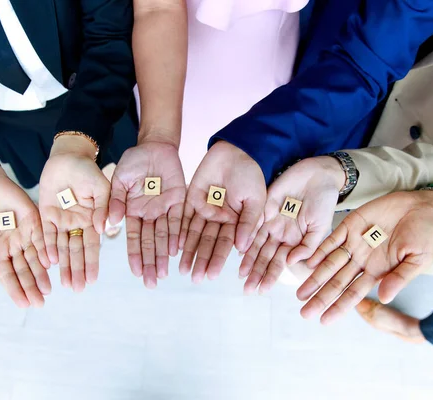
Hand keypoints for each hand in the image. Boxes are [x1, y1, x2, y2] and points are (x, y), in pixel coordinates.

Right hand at [0, 161, 50, 307]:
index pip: (8, 275)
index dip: (15, 290)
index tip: (22, 304)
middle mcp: (13, 247)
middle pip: (24, 271)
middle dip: (31, 287)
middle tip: (39, 303)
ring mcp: (25, 235)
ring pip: (35, 258)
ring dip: (41, 274)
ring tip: (47, 290)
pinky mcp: (35, 222)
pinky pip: (42, 238)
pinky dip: (46, 250)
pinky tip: (50, 263)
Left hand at [39, 135, 108, 291]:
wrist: (68, 157)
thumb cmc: (88, 170)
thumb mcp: (101, 187)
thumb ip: (103, 208)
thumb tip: (104, 229)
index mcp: (93, 219)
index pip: (92, 245)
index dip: (92, 262)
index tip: (92, 279)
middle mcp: (77, 223)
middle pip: (76, 251)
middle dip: (77, 270)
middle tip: (78, 289)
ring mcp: (61, 220)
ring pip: (61, 247)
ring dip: (64, 265)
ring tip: (65, 284)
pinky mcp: (45, 214)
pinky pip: (45, 234)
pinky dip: (47, 248)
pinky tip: (49, 262)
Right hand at [109, 141, 185, 287]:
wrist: (154, 145)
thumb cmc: (133, 162)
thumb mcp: (119, 180)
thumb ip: (116, 201)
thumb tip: (110, 224)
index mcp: (132, 211)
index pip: (134, 238)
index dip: (135, 255)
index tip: (136, 272)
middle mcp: (148, 214)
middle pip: (150, 243)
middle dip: (150, 263)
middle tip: (152, 283)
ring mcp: (164, 208)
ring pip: (164, 236)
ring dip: (164, 255)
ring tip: (164, 273)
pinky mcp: (179, 200)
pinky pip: (178, 220)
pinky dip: (177, 234)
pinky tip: (176, 250)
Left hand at [179, 141, 265, 282]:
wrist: (237, 151)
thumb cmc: (252, 175)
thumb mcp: (256, 200)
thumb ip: (248, 223)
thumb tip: (242, 248)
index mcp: (235, 222)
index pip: (226, 244)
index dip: (219, 260)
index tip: (212, 275)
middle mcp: (219, 218)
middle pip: (208, 243)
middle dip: (202, 260)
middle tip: (194, 278)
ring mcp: (204, 208)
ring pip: (195, 234)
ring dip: (189, 251)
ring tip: (182, 268)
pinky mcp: (191, 197)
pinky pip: (184, 217)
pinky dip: (180, 231)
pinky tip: (176, 245)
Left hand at [239, 157, 343, 293]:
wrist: (319, 176)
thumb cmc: (324, 202)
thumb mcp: (321, 227)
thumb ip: (308, 246)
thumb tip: (290, 263)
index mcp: (294, 241)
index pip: (279, 262)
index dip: (270, 276)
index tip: (262, 290)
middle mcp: (280, 233)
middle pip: (264, 256)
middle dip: (256, 273)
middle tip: (246, 289)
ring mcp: (271, 220)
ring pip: (255, 243)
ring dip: (248, 259)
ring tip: (240, 275)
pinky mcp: (264, 206)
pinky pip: (252, 222)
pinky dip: (245, 235)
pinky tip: (238, 248)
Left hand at [297, 190, 432, 324]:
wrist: (423, 206)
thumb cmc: (425, 235)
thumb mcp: (418, 260)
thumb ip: (400, 278)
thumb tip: (384, 298)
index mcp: (378, 271)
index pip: (354, 293)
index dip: (339, 307)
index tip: (324, 320)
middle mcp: (361, 260)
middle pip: (337, 282)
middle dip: (320, 297)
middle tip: (304, 313)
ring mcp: (354, 243)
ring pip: (329, 264)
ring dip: (314, 278)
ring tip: (299, 294)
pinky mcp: (349, 224)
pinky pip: (331, 239)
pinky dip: (318, 251)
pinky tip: (306, 263)